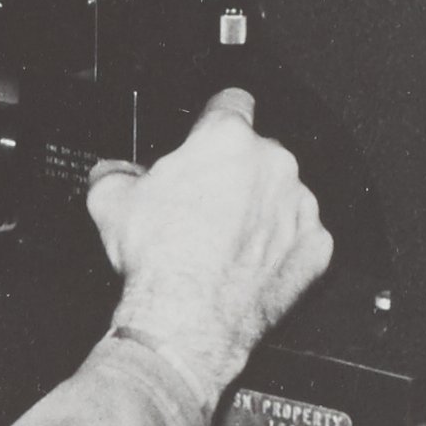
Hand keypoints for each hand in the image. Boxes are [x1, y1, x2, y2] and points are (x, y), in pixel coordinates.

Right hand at [84, 89, 333, 399]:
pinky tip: (249, 268)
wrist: (186, 322)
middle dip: (234, 175)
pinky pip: (301, 239)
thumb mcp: (110, 203)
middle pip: (257, 155)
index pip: (230, 103)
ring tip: (225, 246)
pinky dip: (281, 251)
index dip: (213, 120)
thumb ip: (115, 172)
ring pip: (282, 196)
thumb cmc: (158, 260)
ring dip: (260, 212)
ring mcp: (299, 206)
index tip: (207, 136)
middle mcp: (272, 164)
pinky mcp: (315, 248)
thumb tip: (113, 172)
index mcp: (226, 139)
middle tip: (204, 208)